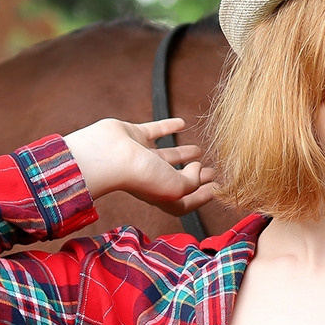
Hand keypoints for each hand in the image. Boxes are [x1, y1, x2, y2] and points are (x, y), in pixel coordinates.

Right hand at [64, 118, 217, 216]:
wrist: (107, 154)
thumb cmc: (139, 176)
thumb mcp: (176, 187)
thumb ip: (193, 180)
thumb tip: (198, 167)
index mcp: (159, 194)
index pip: (183, 201)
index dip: (201, 197)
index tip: (216, 188)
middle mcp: (150, 177)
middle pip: (177, 179)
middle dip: (195, 176)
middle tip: (211, 171)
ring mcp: (141, 156)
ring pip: (167, 155)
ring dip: (183, 154)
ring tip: (199, 150)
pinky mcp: (135, 135)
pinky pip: (156, 130)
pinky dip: (169, 127)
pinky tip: (182, 123)